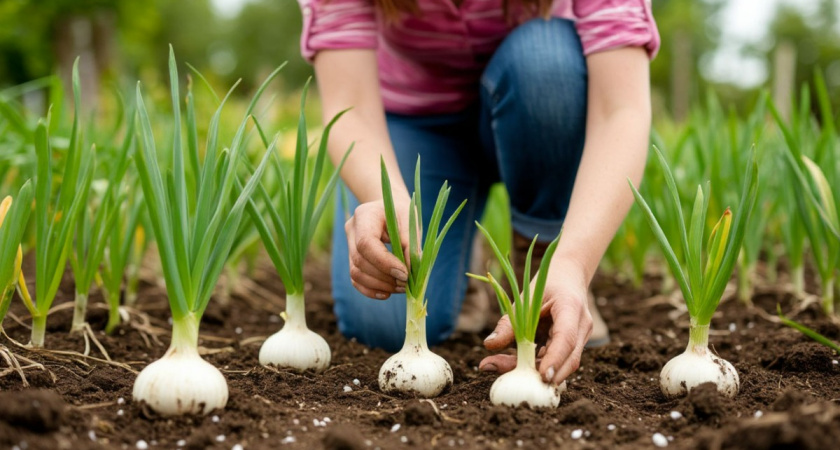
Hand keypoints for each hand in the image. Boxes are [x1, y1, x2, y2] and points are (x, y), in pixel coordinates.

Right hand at [345, 199, 410, 298]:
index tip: (405, 274)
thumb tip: (410, 272)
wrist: (389, 208)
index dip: (384, 263)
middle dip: (384, 277)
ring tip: (401, 287)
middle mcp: (351, 231)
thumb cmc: (402, 212)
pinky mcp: (352, 259)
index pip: (366, 244)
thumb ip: (410, 244)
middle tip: (406, 283)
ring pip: (356, 273)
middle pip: (360, 261)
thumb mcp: (410, 221)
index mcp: (364, 215)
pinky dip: (371, 290)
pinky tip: (387, 293)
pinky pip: (356, 280)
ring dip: (379, 285)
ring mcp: (349, 246)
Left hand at [479, 258, 592, 384]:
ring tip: (498, 365)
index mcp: (571, 308)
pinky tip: (512, 363)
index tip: (542, 376)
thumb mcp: (525, 298)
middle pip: (567, 359)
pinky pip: (555, 360)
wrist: (569, 276)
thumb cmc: (546, 284)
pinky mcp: (572, 346)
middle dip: (539, 374)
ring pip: (560, 364)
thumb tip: (490, 345)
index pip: (567, 338)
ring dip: (532, 371)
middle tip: (507, 379)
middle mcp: (581, 326)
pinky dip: (535, 365)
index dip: (555, 359)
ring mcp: (580, 338)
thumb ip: (509, 323)